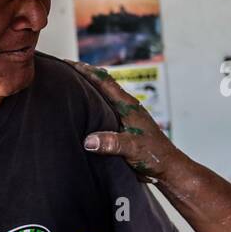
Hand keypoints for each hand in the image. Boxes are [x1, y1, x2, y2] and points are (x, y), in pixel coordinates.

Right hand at [71, 61, 183, 182]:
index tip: (68, 63)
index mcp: (128, 106)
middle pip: (102, 86)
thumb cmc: (155, 156)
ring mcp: (124, 118)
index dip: (86, 71)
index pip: (105, 82)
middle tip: (63, 70)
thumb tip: (89, 141)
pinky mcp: (123, 129)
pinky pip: (103, 113)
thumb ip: (112, 143)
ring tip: (68, 88)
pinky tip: (81, 113)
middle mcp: (126, 108)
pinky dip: (91, 108)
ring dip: (87, 92)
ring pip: (102, 99)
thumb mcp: (132, 148)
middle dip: (83, 77)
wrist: (167, 168)